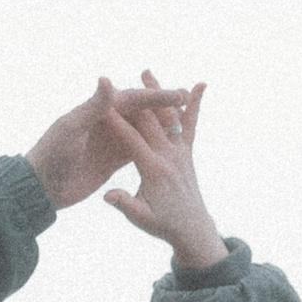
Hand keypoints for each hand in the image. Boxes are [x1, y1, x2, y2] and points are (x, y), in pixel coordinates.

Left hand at [24, 74, 200, 210]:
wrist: (42, 187)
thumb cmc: (52, 154)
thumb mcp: (72, 128)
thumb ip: (93, 106)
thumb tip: (107, 78)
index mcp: (97, 110)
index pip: (132, 99)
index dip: (156, 96)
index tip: (179, 94)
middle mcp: (106, 122)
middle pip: (141, 111)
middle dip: (164, 106)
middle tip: (188, 100)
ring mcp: (110, 141)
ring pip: (142, 129)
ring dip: (162, 125)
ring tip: (185, 121)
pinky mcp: (112, 160)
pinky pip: (137, 148)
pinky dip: (153, 145)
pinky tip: (171, 146)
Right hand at [102, 74, 226, 268]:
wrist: (193, 228)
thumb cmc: (163, 225)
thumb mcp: (141, 218)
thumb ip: (125, 205)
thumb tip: (108, 196)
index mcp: (154, 170)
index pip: (132, 140)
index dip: (116, 122)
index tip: (102, 105)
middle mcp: (170, 156)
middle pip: (151, 120)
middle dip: (135, 97)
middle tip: (120, 77)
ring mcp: (181, 152)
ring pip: (169, 115)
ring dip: (158, 93)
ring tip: (146, 72)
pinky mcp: (187, 152)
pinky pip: (190, 124)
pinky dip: (194, 105)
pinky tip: (199, 85)